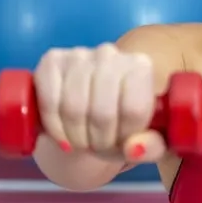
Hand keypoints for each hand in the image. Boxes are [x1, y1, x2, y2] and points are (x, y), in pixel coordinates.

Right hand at [33, 43, 166, 161]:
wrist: (90, 105)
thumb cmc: (121, 121)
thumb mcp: (145, 138)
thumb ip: (152, 146)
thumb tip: (134, 148)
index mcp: (141, 66)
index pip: (134, 109)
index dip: (124, 137)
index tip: (121, 144)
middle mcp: (111, 53)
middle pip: (102, 112)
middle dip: (98, 141)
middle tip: (97, 147)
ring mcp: (79, 54)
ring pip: (73, 108)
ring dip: (75, 137)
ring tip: (82, 142)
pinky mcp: (51, 60)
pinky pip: (49, 101)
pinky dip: (54, 126)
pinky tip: (62, 134)